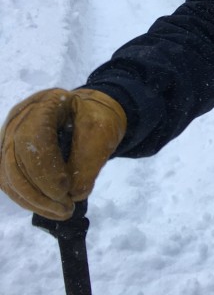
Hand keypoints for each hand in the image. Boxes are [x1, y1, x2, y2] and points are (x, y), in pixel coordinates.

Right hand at [0, 88, 126, 219]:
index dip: (45, 170)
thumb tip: (75, 194)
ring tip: (60, 212)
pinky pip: (9, 180)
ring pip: (7, 174)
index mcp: (46, 103)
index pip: (32, 139)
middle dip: (38, 192)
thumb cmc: (97, 119)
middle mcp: (20, 118)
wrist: (90, 114)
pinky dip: (26, 198)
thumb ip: (89, 162)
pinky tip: (46, 207)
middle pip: (14, 160)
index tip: (66, 191)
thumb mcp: (103, 134)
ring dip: (31, 200)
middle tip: (65, 209)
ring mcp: (9, 135)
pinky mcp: (8, 153)